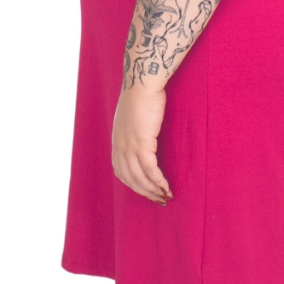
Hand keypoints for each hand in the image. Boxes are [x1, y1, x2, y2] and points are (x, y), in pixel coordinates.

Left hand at [112, 82, 173, 205]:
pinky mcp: (142, 143)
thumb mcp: (132, 116)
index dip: (135, 185)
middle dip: (145, 192)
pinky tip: (166, 187)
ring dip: (153, 190)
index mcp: (117, 141)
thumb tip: (144, 133)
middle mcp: (120, 146)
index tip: (148, 191)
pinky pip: (150, 170)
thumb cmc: (141, 94)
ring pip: (140, 178)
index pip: (122, 172)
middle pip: (130, 179)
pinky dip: (158, 181)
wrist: (142, 82)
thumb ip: (135, 128)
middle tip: (159, 200)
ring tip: (166, 197)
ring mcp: (129, 146)